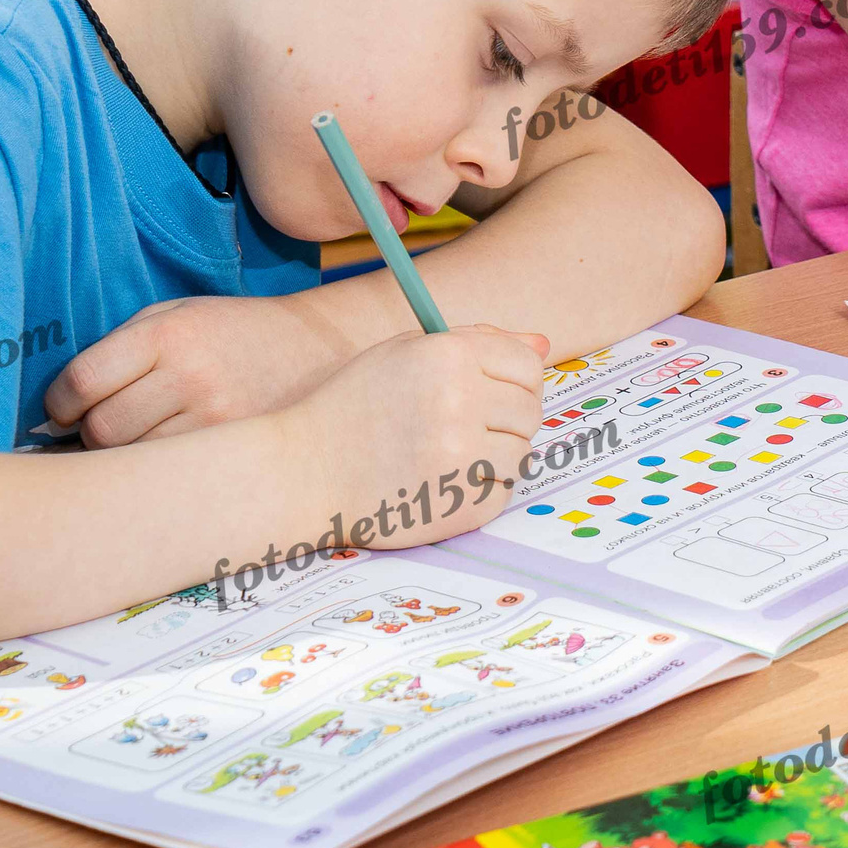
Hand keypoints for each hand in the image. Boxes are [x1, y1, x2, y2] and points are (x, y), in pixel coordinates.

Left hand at [47, 291, 362, 445]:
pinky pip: (171, 478)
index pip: (81, 382)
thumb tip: (56, 410)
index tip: (65, 410)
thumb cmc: (231, 334)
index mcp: (169, 333)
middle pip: (101, 430)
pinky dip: (161, 474)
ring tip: (147, 441)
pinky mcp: (236, 451)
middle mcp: (192, 375)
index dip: (60, 404)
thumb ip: (119, 349)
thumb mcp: (177, 315)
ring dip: (127, 458)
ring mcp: (218, 419)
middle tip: (108, 427)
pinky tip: (172, 460)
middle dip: (92, 434)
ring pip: (134, 462)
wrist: (321, 348)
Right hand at [274, 326, 551, 544]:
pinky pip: (502, 491)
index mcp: (448, 355)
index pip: (528, 366)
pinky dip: (480, 489)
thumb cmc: (354, 406)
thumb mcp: (406, 353)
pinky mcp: (461, 505)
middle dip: (507, 419)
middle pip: (531, 411)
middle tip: (464, 426)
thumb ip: (478, 342)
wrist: (303, 471)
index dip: (515, 380)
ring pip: (521, 454)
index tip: (491, 391)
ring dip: (495, 455)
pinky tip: (439, 481)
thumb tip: (544, 346)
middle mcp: (460, 402)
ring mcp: (462, 457)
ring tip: (447, 454)